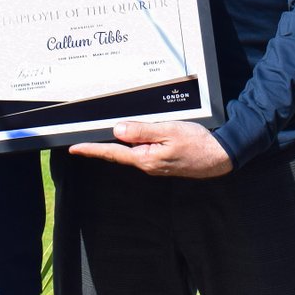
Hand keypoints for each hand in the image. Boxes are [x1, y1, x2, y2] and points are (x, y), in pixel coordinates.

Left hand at [69, 120, 233, 179]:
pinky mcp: (163, 160)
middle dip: (100, 146)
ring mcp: (156, 163)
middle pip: (119, 153)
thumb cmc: (197, 143)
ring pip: (130, 151)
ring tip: (100, 137)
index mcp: (146, 158)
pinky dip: (132, 143)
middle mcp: (148, 164)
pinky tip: (129, 137)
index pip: (113, 152)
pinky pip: (142, 151)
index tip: (74, 148)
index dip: (92, 149)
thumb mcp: (168, 131)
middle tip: (81, 141)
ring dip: (116, 144)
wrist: (220, 156)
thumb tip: (117, 130)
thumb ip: (142, 131)